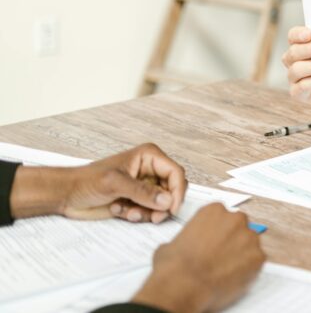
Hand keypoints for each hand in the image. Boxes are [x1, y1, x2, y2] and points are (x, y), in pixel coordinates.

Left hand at [11, 143, 186, 222]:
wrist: (67, 195)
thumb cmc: (86, 181)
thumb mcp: (115, 183)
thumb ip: (142, 192)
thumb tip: (167, 201)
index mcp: (149, 157)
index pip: (175, 173)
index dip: (178, 191)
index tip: (172, 208)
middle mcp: (150, 170)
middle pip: (172, 189)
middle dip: (162, 205)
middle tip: (154, 217)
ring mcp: (144, 186)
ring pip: (162, 203)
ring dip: (147, 212)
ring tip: (127, 212)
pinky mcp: (137, 200)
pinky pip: (150, 211)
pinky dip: (138, 215)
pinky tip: (120, 210)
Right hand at [132, 204, 265, 312]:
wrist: (183, 286)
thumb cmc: (174, 266)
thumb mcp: (172, 243)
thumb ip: (187, 238)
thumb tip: (186, 245)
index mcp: (214, 211)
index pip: (223, 216)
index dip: (219, 231)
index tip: (215, 240)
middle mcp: (235, 219)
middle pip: (240, 226)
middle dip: (233, 239)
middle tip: (222, 255)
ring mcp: (249, 237)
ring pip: (250, 243)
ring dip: (242, 253)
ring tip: (226, 269)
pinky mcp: (258, 257)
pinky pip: (257, 261)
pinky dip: (249, 269)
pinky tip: (234, 277)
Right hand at [281, 26, 310, 104]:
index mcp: (300, 45)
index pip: (293, 36)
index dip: (299, 34)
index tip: (310, 34)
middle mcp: (293, 61)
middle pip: (293, 52)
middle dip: (309, 50)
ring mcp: (294, 78)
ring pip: (296, 70)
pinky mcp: (298, 93)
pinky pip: (302, 86)